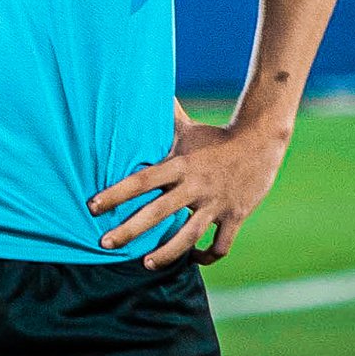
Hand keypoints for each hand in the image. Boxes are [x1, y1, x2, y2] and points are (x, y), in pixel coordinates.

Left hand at [86, 113, 288, 268]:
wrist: (260, 141)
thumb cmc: (216, 136)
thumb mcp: (187, 126)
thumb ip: (164, 117)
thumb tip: (144, 90)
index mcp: (179, 164)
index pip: (141, 180)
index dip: (116, 193)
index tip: (93, 206)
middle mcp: (194, 186)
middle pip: (157, 213)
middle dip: (129, 231)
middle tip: (105, 244)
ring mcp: (216, 204)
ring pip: (187, 237)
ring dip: (165, 254)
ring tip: (145, 264)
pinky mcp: (235, 217)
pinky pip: (219, 246)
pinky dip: (206, 256)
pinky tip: (193, 257)